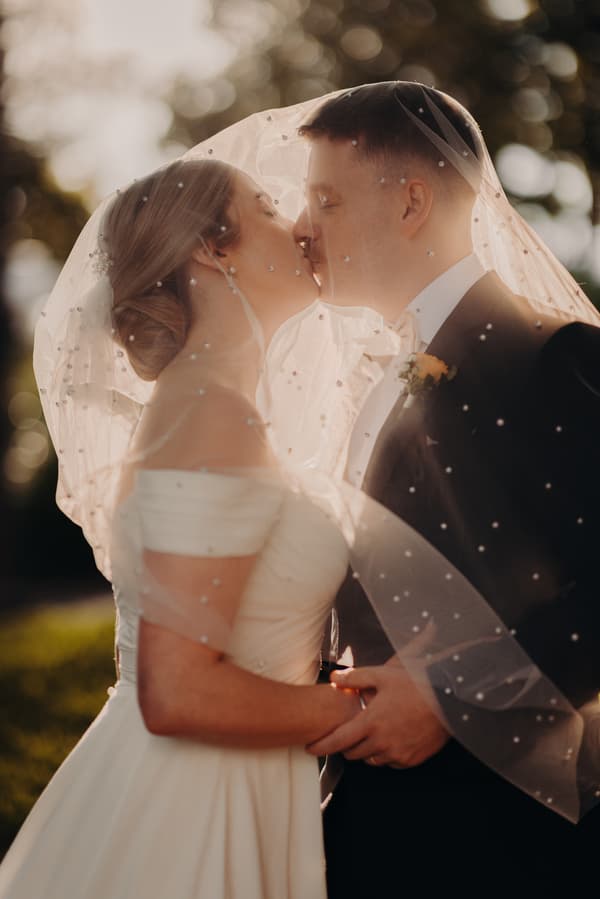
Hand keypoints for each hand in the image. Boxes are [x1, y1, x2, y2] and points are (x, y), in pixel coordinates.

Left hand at [306, 663, 448, 766]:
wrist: (448, 700)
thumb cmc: (414, 685)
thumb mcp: (382, 674)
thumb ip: (355, 677)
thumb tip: (334, 678)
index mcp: (371, 722)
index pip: (338, 741)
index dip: (321, 746)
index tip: (311, 747)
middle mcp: (382, 742)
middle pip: (352, 753)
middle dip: (346, 745)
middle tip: (348, 733)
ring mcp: (397, 753)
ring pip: (370, 760)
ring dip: (366, 750)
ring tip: (371, 733)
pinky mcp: (410, 760)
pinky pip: (389, 763)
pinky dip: (385, 754)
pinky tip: (389, 739)